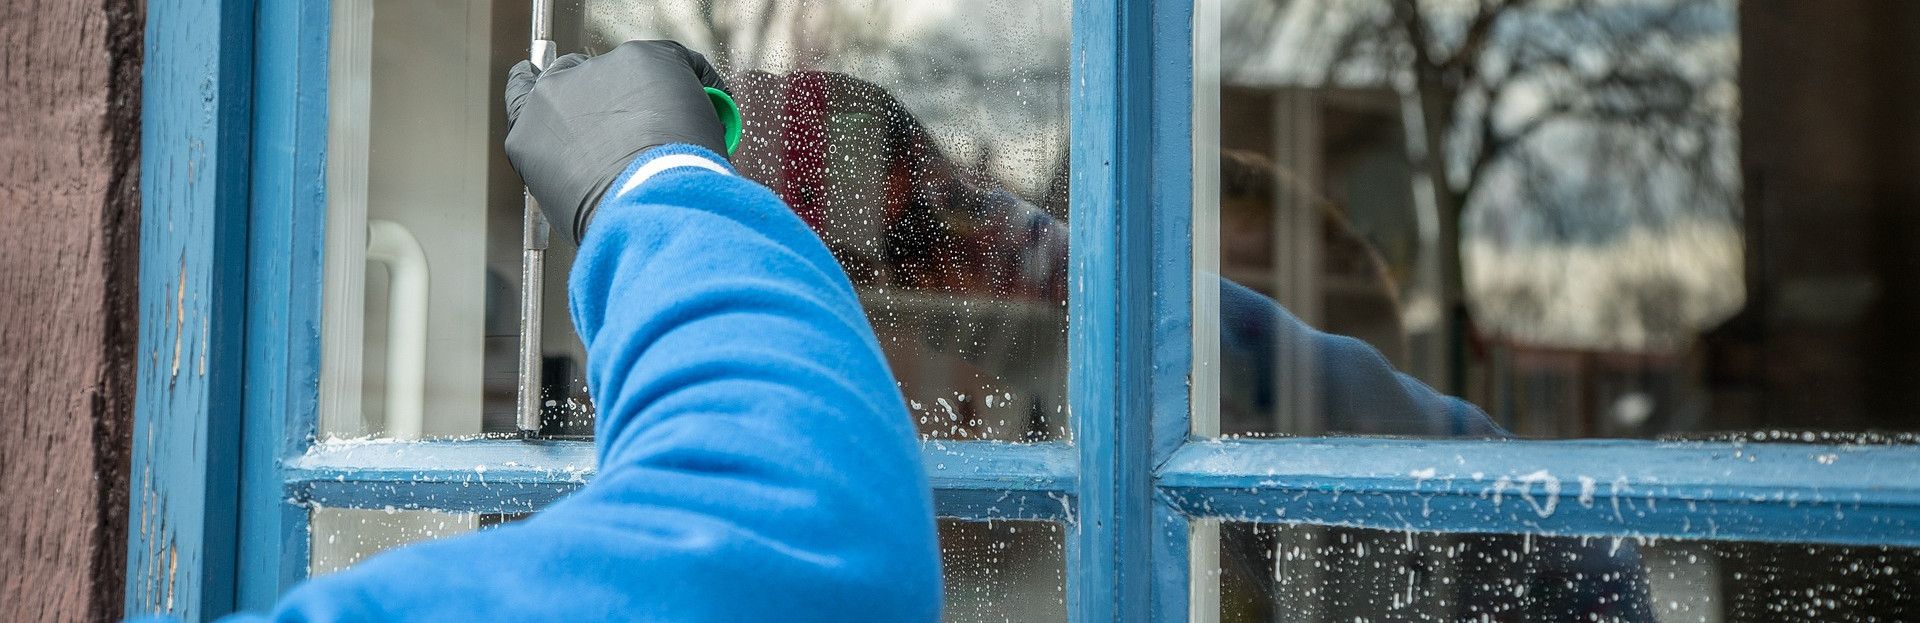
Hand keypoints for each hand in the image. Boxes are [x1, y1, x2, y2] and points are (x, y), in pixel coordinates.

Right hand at [505, 40, 729, 243]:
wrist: (645, 209)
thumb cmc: (612, 223)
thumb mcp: (567, 203)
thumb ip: (569, 168)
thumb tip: (599, 167)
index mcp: (529, 130)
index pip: (523, 90)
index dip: (549, 88)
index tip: (567, 89)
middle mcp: (555, 92)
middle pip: (578, 72)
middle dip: (607, 90)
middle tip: (640, 117)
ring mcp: (599, 71)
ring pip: (632, 71)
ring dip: (653, 93)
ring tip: (681, 131)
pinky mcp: (644, 59)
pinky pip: (679, 63)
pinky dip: (699, 83)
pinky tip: (713, 108)